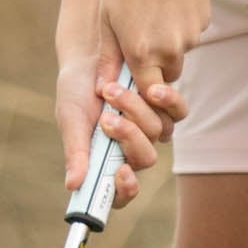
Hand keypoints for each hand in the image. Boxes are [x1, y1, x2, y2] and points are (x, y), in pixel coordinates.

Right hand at [55, 34, 189, 210]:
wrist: (91, 53)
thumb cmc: (75, 91)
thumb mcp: (71, 119)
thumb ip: (76, 151)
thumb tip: (72, 186)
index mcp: (106, 161)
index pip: (121, 193)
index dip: (125, 190)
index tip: (121, 172)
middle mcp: (131, 149)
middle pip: (145, 159)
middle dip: (127, 136)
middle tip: (106, 117)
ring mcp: (150, 127)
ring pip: (159, 131)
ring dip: (135, 110)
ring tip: (109, 89)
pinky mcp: (164, 105)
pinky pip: (177, 111)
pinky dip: (166, 100)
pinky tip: (151, 88)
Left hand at [99, 0, 209, 94]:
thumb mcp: (107, 16)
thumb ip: (108, 56)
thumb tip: (102, 88)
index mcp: (142, 53)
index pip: (147, 93)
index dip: (140, 89)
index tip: (133, 76)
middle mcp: (170, 50)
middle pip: (168, 75)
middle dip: (156, 66)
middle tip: (142, 37)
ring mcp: (191, 35)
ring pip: (180, 52)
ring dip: (169, 42)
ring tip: (154, 9)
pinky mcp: (204, 20)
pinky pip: (191, 32)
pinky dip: (181, 24)